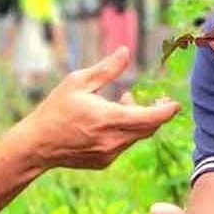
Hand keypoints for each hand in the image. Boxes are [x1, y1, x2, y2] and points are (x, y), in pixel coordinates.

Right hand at [9, 48, 178, 171]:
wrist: (37, 145)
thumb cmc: (56, 109)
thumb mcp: (78, 82)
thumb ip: (106, 69)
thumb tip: (125, 51)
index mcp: (108, 118)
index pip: (149, 118)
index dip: (166, 111)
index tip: (176, 103)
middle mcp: (113, 140)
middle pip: (148, 128)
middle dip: (156, 113)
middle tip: (160, 99)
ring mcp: (109, 154)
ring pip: (136, 136)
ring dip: (138, 120)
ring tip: (125, 101)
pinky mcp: (104, 161)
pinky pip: (124, 145)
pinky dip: (125, 131)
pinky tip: (113, 119)